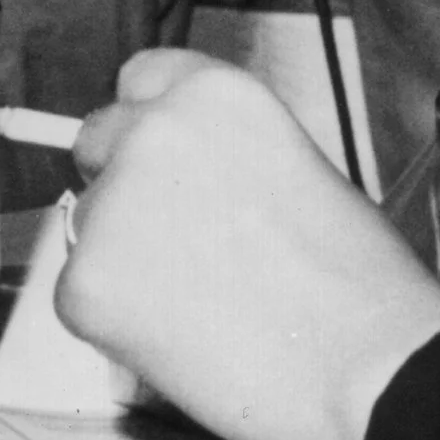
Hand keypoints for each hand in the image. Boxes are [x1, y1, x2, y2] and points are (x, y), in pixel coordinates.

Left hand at [60, 52, 439, 439]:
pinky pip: (79, 294)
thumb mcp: (296, 165)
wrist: (360, 364)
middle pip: (97, 140)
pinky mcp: (84, 284)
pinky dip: (114, 321)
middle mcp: (153, 131)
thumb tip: (183, 180)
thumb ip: (224, 153)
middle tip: (169, 241)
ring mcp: (111, 206)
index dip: (149, 120)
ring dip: (121, 257)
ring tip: (199, 305)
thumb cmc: (352, 278)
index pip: (141, 75)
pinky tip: (180, 338)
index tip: (160, 158)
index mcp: (215, 93)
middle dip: (121, 182)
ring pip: (88, 223)